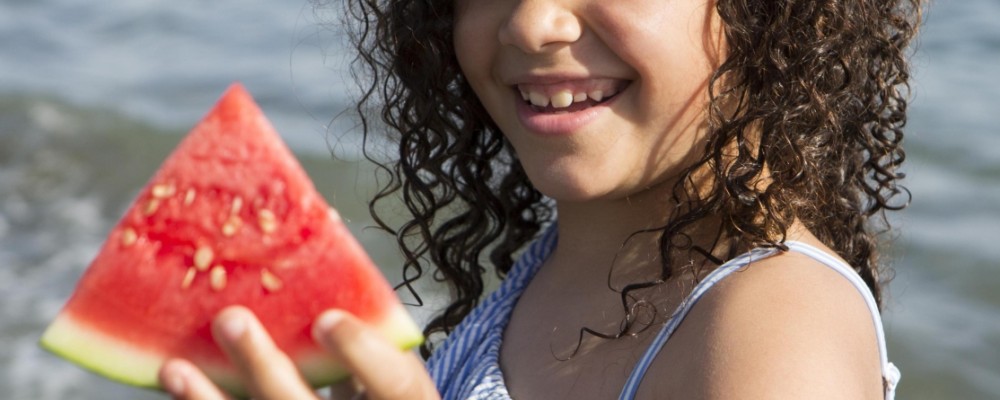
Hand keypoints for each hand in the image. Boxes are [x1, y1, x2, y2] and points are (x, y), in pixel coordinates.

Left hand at [157, 306, 438, 399]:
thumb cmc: (385, 393)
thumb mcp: (396, 363)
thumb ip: (371, 331)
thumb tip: (320, 261)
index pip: (396, 385)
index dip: (361, 353)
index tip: (328, 318)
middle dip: (264, 367)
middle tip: (231, 319)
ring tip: (178, 368)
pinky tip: (180, 386)